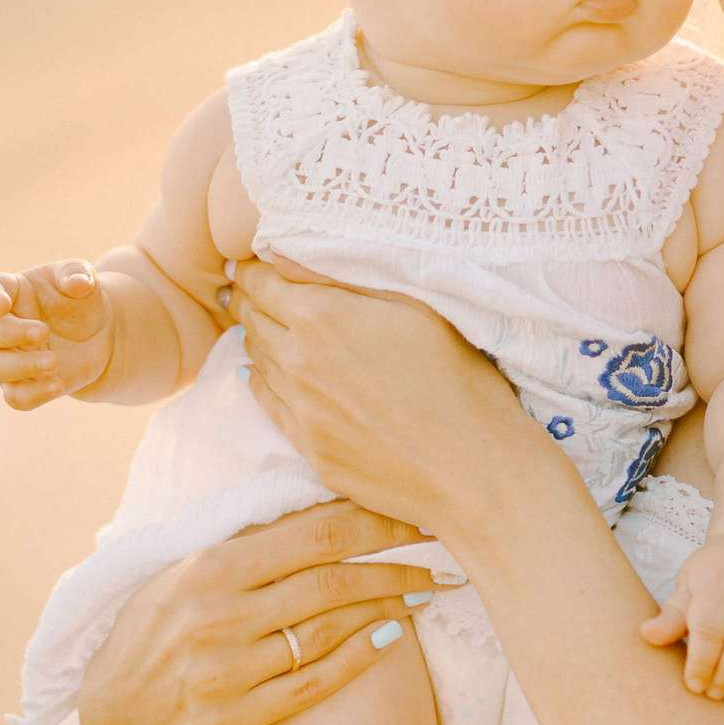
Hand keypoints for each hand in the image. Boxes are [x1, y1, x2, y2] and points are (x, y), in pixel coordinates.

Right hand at [0, 262, 112, 406]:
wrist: (98, 335)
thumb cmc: (81, 300)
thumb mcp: (84, 279)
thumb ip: (78, 274)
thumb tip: (77, 283)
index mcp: (12, 292)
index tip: (1, 304)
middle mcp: (2, 325)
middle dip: (11, 333)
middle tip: (44, 332)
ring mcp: (8, 357)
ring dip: (22, 366)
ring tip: (54, 362)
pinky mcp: (23, 384)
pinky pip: (16, 397)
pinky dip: (35, 393)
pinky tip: (59, 384)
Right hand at [80, 499, 448, 724]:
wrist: (109, 719)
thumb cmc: (152, 633)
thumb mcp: (181, 575)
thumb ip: (243, 547)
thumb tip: (321, 508)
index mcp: (207, 568)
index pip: (311, 533)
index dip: (374, 523)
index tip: (417, 515)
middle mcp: (218, 615)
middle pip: (331, 579)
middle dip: (396, 562)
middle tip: (442, 553)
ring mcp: (227, 670)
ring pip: (329, 627)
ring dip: (388, 604)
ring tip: (426, 589)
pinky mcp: (235, 718)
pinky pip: (315, 681)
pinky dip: (359, 656)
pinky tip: (394, 635)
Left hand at [229, 256, 526, 541]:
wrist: (472, 469)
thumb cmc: (458, 379)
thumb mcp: (415, 307)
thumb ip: (345, 279)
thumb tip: (282, 256)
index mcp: (322, 317)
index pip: (260, 282)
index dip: (253, 269)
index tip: (253, 263)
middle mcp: (297, 362)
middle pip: (251, 319)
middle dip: (251, 300)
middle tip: (255, 290)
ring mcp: (300, 410)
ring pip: (257, 360)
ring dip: (260, 339)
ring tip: (269, 327)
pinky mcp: (309, 450)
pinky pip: (268, 404)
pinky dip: (264, 381)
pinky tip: (271, 374)